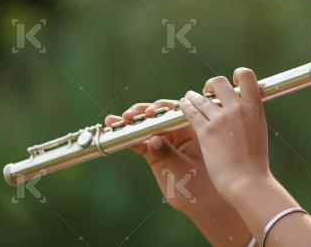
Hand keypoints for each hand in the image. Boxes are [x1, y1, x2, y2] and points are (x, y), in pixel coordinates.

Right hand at [104, 100, 225, 214]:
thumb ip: (168, 154)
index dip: (160, 109)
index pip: (174, 113)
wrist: (197, 201)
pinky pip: (139, 142)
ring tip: (113, 121)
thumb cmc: (198, 183)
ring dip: (129, 124)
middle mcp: (176, 132)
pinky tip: (114, 136)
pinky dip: (127, 139)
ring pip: (145, 128)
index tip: (149, 112)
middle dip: (141, 113)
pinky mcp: (153, 153)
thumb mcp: (183, 168)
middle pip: (156, 116)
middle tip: (128, 116)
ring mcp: (163, 142)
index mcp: (190, 130)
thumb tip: (154, 139)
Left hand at [181, 67, 270, 199]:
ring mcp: (221, 119)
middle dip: (211, 85)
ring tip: (189, 98)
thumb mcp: (259, 131)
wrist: (247, 181)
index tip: (232, 82)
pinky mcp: (206, 131)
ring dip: (193, 97)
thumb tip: (246, 106)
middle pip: (219, 82)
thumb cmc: (255, 161)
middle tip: (207, 92)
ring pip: (201, 98)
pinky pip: (191, 112)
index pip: (247, 76)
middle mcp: (238, 109)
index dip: (237, 74)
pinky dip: (185, 107)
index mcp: (255, 108)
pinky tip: (183, 106)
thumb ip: (251, 115)